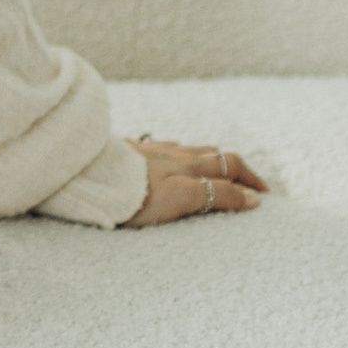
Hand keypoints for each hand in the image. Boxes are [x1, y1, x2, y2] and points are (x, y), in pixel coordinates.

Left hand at [126, 137, 268, 225]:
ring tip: (219, 169)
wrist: (85, 174)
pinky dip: (180, 154)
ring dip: (210, 159)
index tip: (263, 199)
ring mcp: (151, 151)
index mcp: (188, 168)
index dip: (248, 185)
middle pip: (214, 157)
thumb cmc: (132, 193)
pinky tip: (173, 157)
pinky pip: (163, 149)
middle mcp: (174, 155)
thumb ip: (217, 196)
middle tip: (251, 183)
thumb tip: (252, 199)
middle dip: (236, 169)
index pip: (228, 171)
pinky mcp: (130, 152)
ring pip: (189, 150)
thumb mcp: (181, 197)